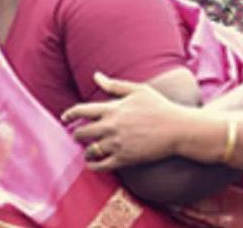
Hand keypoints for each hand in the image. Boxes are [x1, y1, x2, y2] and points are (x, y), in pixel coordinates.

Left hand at [61, 73, 193, 170]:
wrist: (177, 129)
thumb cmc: (159, 106)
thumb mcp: (138, 90)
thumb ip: (114, 85)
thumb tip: (96, 76)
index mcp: (113, 109)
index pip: (82, 111)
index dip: (70, 114)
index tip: (65, 117)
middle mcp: (111, 126)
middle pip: (82, 132)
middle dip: (77, 134)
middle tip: (79, 135)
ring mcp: (117, 144)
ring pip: (90, 150)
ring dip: (87, 150)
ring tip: (89, 150)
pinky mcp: (124, 158)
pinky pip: (101, 166)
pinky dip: (93, 166)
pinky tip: (92, 164)